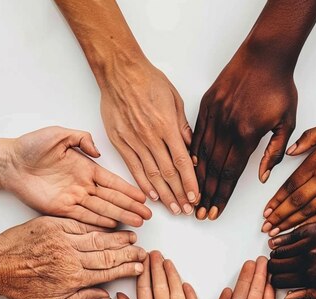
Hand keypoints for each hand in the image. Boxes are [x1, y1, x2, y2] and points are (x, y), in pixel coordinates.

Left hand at [0, 216, 145, 298]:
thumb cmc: (19, 287)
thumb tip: (104, 296)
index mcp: (73, 278)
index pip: (108, 272)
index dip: (126, 269)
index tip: (139, 266)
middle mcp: (71, 258)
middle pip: (108, 254)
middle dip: (128, 253)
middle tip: (142, 250)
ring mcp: (63, 239)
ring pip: (98, 238)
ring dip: (117, 238)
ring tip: (132, 237)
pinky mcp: (54, 225)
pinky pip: (81, 224)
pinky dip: (97, 224)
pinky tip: (109, 224)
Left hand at [3, 126, 150, 227]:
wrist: (9, 161)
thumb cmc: (31, 146)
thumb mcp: (60, 134)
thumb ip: (81, 139)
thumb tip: (98, 151)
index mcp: (86, 168)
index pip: (113, 181)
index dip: (129, 190)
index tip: (143, 197)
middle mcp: (83, 185)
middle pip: (112, 199)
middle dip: (131, 207)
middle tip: (147, 216)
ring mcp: (73, 198)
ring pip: (102, 209)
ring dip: (119, 217)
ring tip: (136, 224)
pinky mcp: (60, 209)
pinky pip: (83, 217)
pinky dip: (98, 222)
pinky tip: (112, 226)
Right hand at [100, 61, 197, 215]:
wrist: (119, 72)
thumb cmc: (148, 80)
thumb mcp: (174, 99)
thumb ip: (182, 126)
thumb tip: (190, 148)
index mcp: (166, 126)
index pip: (182, 162)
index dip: (190, 182)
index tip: (196, 197)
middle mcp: (150, 137)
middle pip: (168, 173)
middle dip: (180, 194)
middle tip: (187, 210)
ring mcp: (134, 141)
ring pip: (151, 174)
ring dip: (164, 194)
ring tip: (173, 208)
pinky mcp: (119, 141)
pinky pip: (133, 167)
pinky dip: (143, 183)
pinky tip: (151, 195)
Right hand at [191, 50, 296, 219]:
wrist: (264, 55)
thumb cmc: (279, 86)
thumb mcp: (287, 121)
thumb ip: (274, 151)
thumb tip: (261, 176)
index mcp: (246, 134)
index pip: (230, 173)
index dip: (222, 195)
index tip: (215, 211)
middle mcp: (226, 127)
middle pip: (213, 169)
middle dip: (206, 194)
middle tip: (199, 213)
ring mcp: (213, 116)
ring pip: (201, 154)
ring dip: (196, 178)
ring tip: (191, 197)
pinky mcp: (206, 105)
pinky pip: (196, 135)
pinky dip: (192, 153)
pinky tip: (188, 167)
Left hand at [262, 120, 315, 235]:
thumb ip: (309, 137)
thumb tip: (291, 150)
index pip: (290, 186)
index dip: (276, 201)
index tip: (266, 211)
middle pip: (296, 203)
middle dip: (278, 217)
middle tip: (265, 228)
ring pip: (309, 213)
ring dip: (291, 224)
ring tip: (277, 233)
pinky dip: (311, 224)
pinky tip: (301, 231)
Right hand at [268, 221, 315, 298]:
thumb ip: (309, 296)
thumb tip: (288, 297)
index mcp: (311, 277)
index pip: (280, 280)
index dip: (275, 281)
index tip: (276, 278)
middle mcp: (309, 259)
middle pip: (276, 264)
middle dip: (273, 267)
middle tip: (275, 267)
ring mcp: (312, 241)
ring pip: (281, 248)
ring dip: (277, 253)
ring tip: (278, 254)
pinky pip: (293, 232)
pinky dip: (283, 237)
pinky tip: (279, 240)